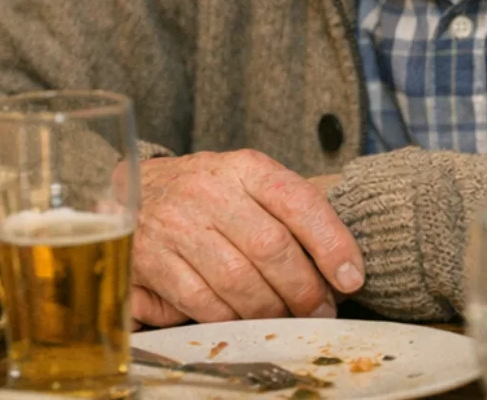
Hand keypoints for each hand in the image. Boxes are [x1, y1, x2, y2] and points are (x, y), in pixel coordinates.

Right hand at [130, 150, 364, 325]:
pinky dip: (231, 318)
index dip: (332, 244)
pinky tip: (245, 319)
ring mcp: (175, 225)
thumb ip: (293, 214)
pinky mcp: (148, 260)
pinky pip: (201, 302)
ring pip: (237, 280)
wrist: (135, 191)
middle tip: (320, 310)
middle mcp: (209, 191)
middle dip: (304, 289)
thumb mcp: (252, 184)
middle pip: (270, 247)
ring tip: (287, 318)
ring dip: (271, 309)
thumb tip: (342, 270)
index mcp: (246, 168)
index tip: (352, 278)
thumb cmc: (211, 195)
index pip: (300, 202)